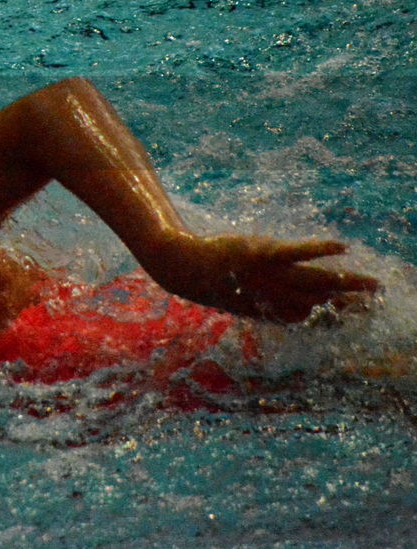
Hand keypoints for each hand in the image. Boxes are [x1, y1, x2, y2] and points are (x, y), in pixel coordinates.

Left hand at [150, 233, 377, 322]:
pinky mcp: (263, 253)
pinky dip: (319, 249)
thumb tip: (287, 302)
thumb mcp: (240, 295)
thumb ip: (265, 300)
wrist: (184, 268)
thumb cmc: (212, 280)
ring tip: (373, 283)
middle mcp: (273, 295)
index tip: (345, 305)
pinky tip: (342, 247)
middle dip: (348, 301)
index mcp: (267, 309)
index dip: (325, 310)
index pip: (304, 313)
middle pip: (318, 300)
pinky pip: (297, 253)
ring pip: (316, 281)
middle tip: (375, 297)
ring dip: (347, 282)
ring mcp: (269, 275)